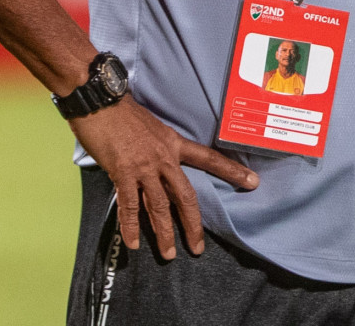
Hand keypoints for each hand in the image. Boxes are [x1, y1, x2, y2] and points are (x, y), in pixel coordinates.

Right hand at [69, 96, 257, 259]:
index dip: (232, 171)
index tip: (253, 182)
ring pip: (158, 206)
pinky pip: (129, 206)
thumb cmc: (123, 112)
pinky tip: (134, 243)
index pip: (208, 158)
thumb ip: (159, 147)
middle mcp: (163, 157)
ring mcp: (143, 167)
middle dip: (192, 224)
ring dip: (163, 233)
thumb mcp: (152, 127)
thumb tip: (159, 165)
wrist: (101, 100)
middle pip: (185, 196)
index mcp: (173, 143)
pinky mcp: (122, 173)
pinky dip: (131, 227)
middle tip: (197, 248)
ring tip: (167, 254)